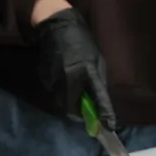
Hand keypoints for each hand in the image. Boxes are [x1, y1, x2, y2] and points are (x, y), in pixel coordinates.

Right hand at [35, 8, 116, 129]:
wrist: (56, 28)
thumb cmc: (80, 42)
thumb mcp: (95, 59)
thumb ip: (97, 80)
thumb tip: (97, 100)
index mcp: (88, 71)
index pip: (98, 96)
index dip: (104, 112)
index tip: (109, 126)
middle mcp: (71, 78)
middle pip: (74, 107)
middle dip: (79, 112)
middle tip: (83, 111)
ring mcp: (56, 80)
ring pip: (63, 103)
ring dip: (69, 103)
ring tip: (72, 88)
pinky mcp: (46, 80)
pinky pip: (55, 94)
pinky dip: (60, 93)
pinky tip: (62, 79)